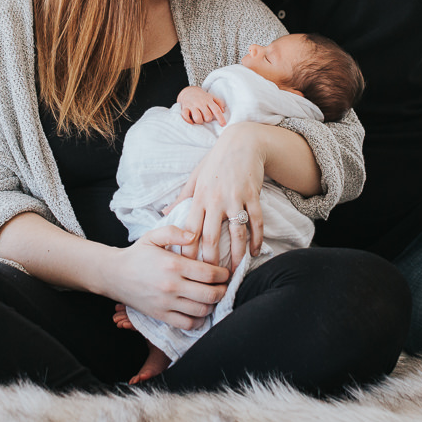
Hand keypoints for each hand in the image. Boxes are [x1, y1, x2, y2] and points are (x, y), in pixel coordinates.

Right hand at [105, 226, 228, 329]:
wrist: (114, 275)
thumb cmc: (137, 254)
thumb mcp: (152, 236)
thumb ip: (174, 232)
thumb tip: (194, 235)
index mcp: (173, 265)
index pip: (208, 273)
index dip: (223, 274)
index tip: (225, 273)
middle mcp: (171, 286)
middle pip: (210, 294)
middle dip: (222, 291)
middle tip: (223, 286)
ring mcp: (166, 303)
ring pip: (201, 310)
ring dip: (213, 305)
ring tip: (212, 297)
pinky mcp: (161, 315)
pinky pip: (187, 324)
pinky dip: (199, 320)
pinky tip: (200, 312)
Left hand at [169, 122, 265, 265]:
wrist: (242, 142)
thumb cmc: (216, 161)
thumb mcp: (195, 177)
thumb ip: (182, 198)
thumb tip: (164, 213)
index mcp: (199, 197)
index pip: (190, 230)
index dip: (187, 252)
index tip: (186, 269)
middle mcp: (215, 199)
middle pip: (211, 237)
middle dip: (210, 261)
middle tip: (211, 279)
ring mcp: (235, 198)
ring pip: (236, 233)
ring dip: (236, 255)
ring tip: (234, 271)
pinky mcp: (253, 195)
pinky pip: (256, 222)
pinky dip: (256, 239)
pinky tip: (254, 252)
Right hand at [178, 86, 226, 125]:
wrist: (188, 91)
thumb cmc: (202, 96)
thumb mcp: (211, 97)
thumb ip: (219, 103)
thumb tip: (223, 111)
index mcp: (208, 101)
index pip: (216, 110)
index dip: (220, 118)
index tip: (223, 125)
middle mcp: (200, 103)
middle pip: (207, 116)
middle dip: (207, 119)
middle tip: (205, 117)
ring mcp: (192, 105)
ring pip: (197, 118)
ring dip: (199, 121)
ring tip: (199, 119)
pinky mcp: (184, 108)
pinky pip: (186, 116)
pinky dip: (189, 120)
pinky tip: (191, 120)